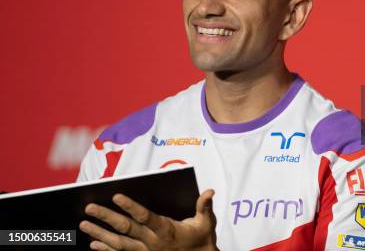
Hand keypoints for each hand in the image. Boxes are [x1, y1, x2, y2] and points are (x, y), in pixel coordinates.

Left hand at [79, 189, 217, 250]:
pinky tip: (93, 244)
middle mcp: (152, 242)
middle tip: (89, 207)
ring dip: (99, 234)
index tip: (116, 196)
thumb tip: (210, 191)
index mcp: (166, 230)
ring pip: (118, 243)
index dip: (130, 206)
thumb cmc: (202, 239)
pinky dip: (106, 250)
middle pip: (125, 228)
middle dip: (106, 217)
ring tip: (84, 224)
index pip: (145, 216)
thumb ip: (205, 206)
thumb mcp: (206, 222)